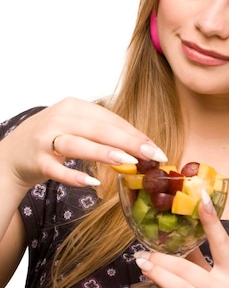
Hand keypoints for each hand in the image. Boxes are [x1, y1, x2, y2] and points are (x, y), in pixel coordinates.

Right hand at [0, 97, 166, 190]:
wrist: (12, 155)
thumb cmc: (52, 140)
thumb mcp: (78, 128)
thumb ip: (104, 133)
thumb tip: (143, 145)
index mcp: (74, 106)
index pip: (111, 119)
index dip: (135, 133)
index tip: (156, 148)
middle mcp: (60, 118)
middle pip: (99, 129)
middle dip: (129, 142)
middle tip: (153, 155)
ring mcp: (46, 138)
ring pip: (79, 144)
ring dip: (104, 153)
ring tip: (128, 162)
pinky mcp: (36, 159)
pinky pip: (57, 168)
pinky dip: (74, 175)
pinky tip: (93, 181)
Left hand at [123, 194, 228, 287]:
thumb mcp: (221, 285)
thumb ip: (202, 263)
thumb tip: (181, 237)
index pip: (222, 244)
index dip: (211, 221)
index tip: (201, 197)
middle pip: (190, 269)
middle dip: (165, 258)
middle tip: (144, 250)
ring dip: (157, 274)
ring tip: (140, 263)